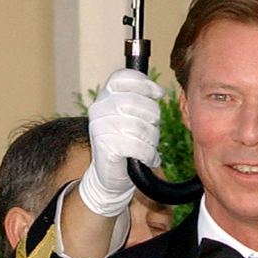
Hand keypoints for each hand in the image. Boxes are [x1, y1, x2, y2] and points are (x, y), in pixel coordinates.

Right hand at [79, 69, 162, 217]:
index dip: (145, 84)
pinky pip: (137, 146)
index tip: (159, 94)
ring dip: (152, 139)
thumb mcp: (128, 119)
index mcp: (104, 97)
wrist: (109, 179)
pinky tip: (149, 159)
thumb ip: (138, 102)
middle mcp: (99, 108)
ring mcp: (100, 127)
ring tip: (150, 148)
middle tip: (153, 131)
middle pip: (137, 102)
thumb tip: (158, 91)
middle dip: (153, 117)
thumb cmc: (124, 147)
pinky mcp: (106, 147)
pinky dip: (148, 155)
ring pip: (139, 125)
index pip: (124, 78)